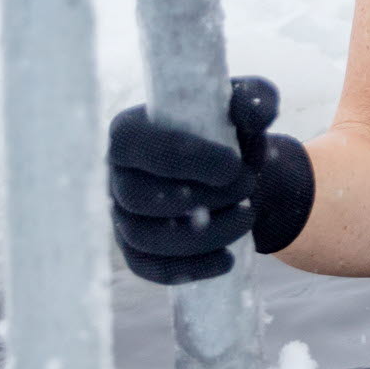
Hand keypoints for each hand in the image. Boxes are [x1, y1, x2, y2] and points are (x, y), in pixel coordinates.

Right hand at [107, 75, 316, 284]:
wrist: (236, 173)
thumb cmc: (232, 131)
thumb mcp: (248, 105)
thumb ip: (254, 100)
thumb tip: (254, 113)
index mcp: (129, 130)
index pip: (133, 144)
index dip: (181, 158)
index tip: (233, 165)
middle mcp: (116, 174)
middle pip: (136, 197)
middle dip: (199, 197)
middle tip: (247, 186)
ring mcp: (121, 215)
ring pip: (142, 237)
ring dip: (200, 235)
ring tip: (246, 218)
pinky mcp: (135, 249)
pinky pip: (147, 268)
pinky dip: (188, 268)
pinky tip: (226, 260)